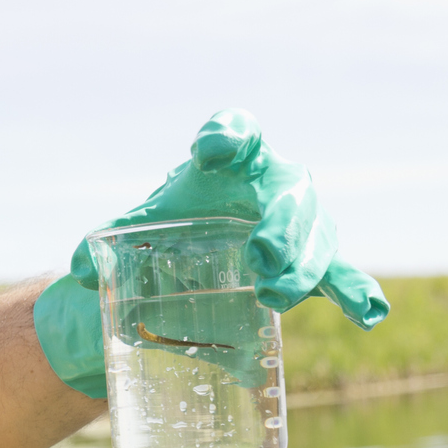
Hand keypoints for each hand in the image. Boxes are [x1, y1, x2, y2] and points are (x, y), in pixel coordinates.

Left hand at [34, 109, 388, 397]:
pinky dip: (356, 292)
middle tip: (260, 259)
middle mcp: (274, 184)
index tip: (211, 151)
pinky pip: (342, 275)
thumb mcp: (136, 232)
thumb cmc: (169, 226)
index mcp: (231, 161)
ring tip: (275, 297)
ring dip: (305, 267)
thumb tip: (78, 271)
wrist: (196, 255)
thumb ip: (105, 245)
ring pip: (318, 237)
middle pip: (289, 194)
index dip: (229, 135)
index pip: (238, 133)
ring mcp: (301, 225)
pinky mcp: (313, 264)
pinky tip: (369, 315)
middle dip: (281, 226)